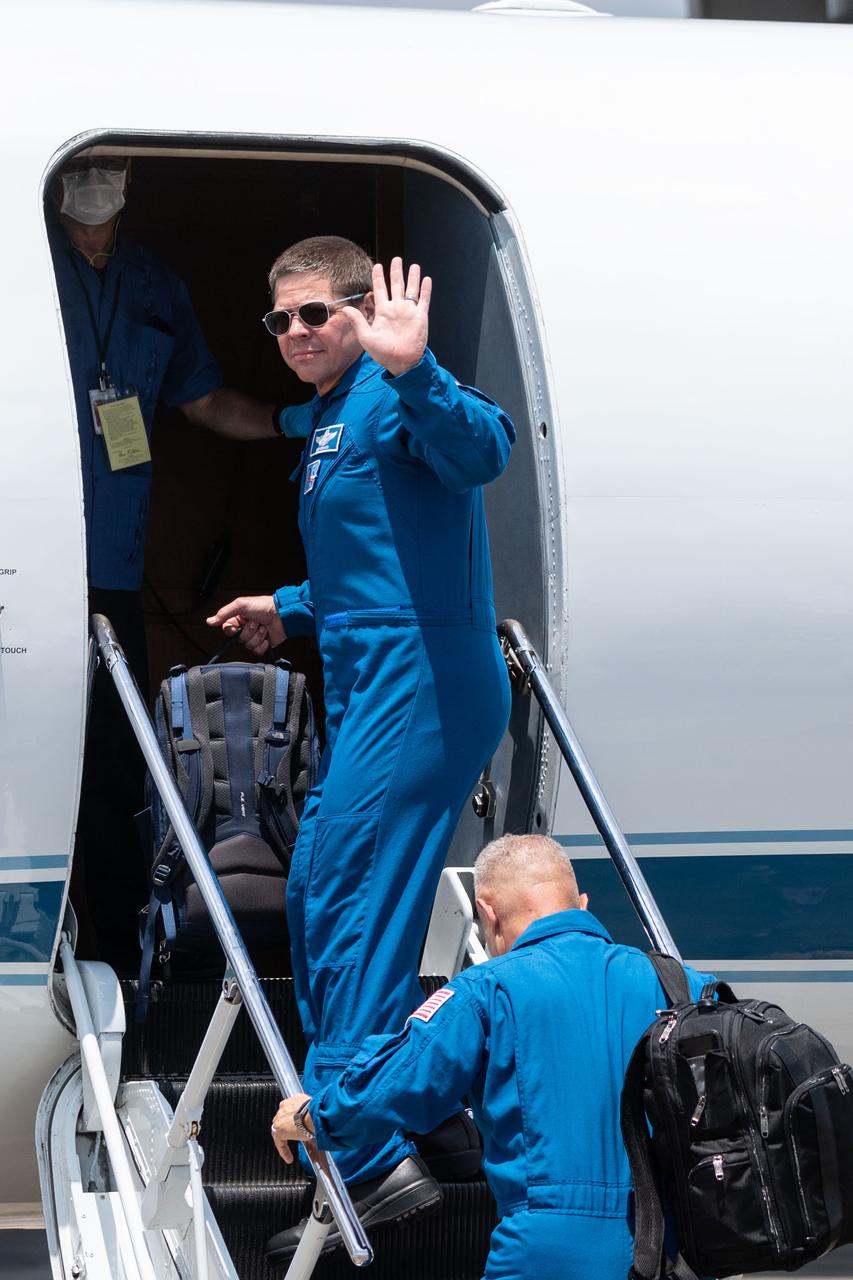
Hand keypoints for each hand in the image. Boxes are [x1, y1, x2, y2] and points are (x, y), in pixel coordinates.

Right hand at [206, 595, 284, 655]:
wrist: (283, 614)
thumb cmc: (264, 606)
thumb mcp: (241, 605)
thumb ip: (224, 613)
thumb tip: (209, 621)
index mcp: (238, 619)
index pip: (227, 630)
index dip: (232, 630)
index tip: (236, 626)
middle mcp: (246, 629)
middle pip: (238, 639)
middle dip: (248, 631)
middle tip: (255, 622)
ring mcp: (255, 637)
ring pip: (248, 645)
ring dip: (257, 636)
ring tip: (263, 627)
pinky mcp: (264, 645)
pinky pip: (257, 651)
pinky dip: (263, 644)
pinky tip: (267, 636)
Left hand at [270, 1093, 312, 1164]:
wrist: (313, 1113)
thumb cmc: (318, 1110)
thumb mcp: (314, 1109)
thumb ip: (311, 1114)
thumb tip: (317, 1121)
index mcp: (293, 1099)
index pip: (289, 1110)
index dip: (293, 1118)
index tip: (297, 1125)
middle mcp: (285, 1107)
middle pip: (282, 1119)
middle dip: (286, 1127)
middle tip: (293, 1137)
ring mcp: (280, 1118)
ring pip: (279, 1130)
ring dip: (284, 1139)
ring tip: (289, 1149)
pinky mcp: (279, 1130)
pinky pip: (279, 1143)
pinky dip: (284, 1151)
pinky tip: (289, 1158)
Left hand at [341, 258, 430, 377]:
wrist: (401, 362)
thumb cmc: (383, 353)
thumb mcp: (366, 337)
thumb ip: (358, 322)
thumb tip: (345, 309)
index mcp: (383, 312)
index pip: (380, 289)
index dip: (379, 277)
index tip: (377, 265)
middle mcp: (396, 309)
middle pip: (396, 285)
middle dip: (396, 272)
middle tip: (396, 259)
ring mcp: (409, 312)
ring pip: (411, 289)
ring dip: (412, 277)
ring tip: (414, 266)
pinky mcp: (420, 316)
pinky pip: (423, 300)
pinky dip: (425, 289)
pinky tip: (426, 279)